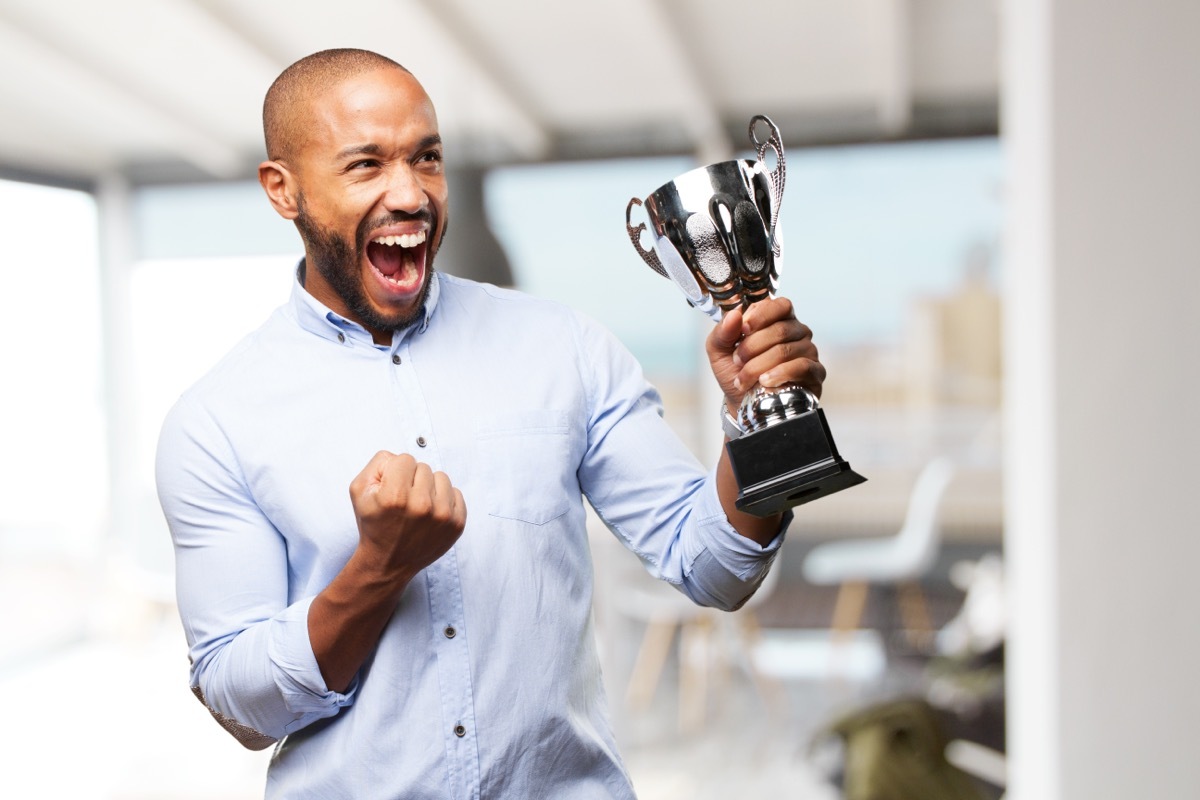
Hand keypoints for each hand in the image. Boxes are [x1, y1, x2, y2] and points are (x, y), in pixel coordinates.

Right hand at [349, 451, 466, 585]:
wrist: (388, 562)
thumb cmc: (374, 524)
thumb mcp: (359, 490)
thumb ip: (378, 463)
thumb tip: (401, 457)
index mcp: (395, 496)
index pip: (404, 459)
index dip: (395, 472)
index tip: (391, 489)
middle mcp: (421, 505)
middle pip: (423, 467)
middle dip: (412, 479)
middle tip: (403, 501)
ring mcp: (443, 516)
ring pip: (441, 477)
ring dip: (430, 487)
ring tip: (418, 506)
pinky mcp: (457, 524)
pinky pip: (456, 493)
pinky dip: (444, 499)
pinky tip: (431, 513)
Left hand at [706, 297, 825, 409]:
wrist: (741, 402)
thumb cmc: (734, 371)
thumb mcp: (720, 350)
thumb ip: (723, 331)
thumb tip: (734, 315)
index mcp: (777, 319)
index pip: (778, 306)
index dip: (760, 316)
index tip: (742, 330)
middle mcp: (797, 331)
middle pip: (780, 330)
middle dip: (753, 347)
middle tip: (738, 361)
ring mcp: (808, 351)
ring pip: (786, 350)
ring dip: (759, 366)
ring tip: (744, 378)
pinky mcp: (815, 372)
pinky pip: (802, 367)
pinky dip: (780, 374)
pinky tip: (765, 381)